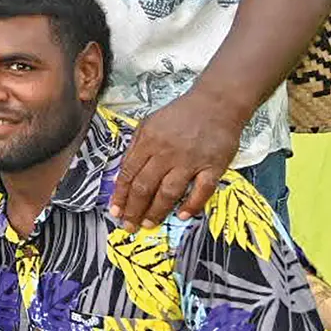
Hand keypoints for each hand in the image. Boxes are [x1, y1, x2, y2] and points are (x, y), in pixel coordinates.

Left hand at [108, 90, 240, 229]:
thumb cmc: (180, 114)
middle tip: (129, 226)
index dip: (120, 195)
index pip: (129, 173)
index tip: (115, 211)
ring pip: (169, 191)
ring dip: (157, 211)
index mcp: (148, 142)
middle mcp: (166, 153)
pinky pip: (202, 190)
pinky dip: (192, 204)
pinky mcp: (214, 166)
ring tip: (148, 224)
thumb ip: (136, 147)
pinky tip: (182, 216)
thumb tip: (125, 172)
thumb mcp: (149, 123)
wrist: (216, 103)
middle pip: (145, 186)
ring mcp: (191, 161)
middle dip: (134, 209)